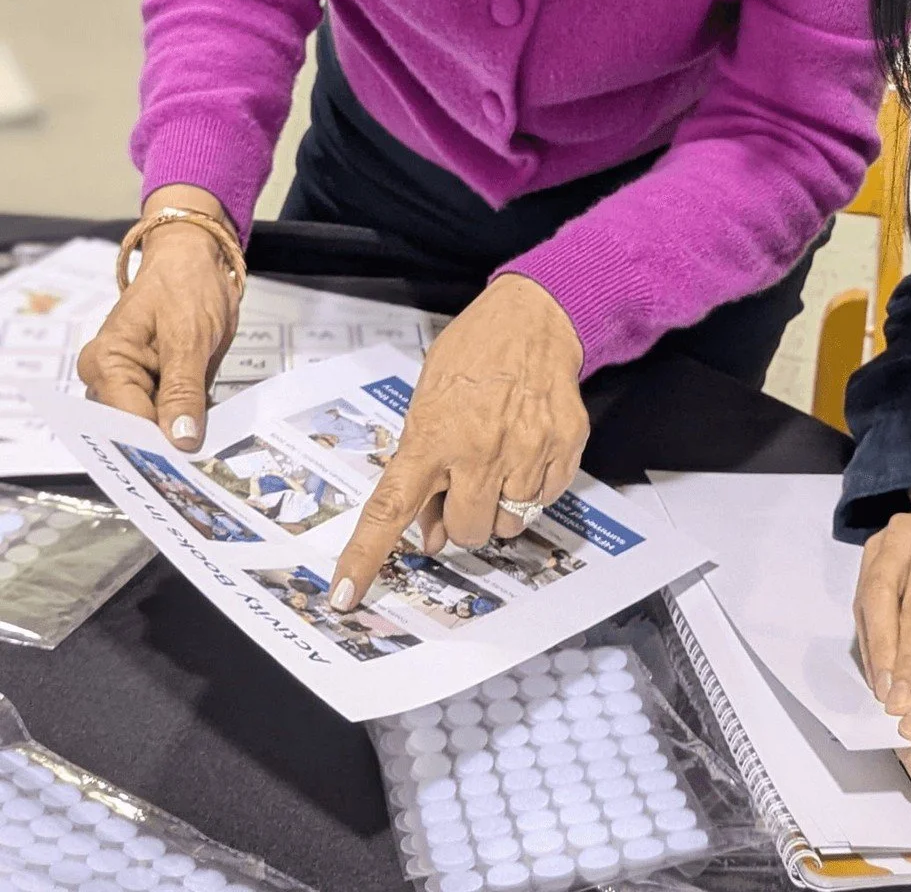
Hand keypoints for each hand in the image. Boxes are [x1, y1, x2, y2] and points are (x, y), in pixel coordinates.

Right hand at [76, 190, 242, 449]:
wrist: (193, 256)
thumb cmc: (185, 283)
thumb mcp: (190, 335)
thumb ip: (183, 389)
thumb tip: (180, 440)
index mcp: (106, 361)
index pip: (127, 419)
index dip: (158, 443)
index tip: (189, 462)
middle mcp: (107, 377)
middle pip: (136, 427)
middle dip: (169, 442)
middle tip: (205, 460)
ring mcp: (129, 382)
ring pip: (154, 424)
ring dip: (182, 432)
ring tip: (213, 442)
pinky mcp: (152, 383)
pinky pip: (168, 411)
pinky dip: (188, 418)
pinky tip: (210, 426)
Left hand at [330, 273, 587, 610]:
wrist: (534, 316)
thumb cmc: (473, 356)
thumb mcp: (428, 402)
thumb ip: (424, 469)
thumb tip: (432, 534)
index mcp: (433, 435)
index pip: (390, 508)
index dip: (365, 556)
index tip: (345, 594)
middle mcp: (480, 448)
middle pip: (467, 532)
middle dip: (464, 518)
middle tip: (467, 481)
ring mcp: (527, 448)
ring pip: (510, 523)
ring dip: (501, 505)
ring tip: (500, 459)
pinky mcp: (565, 446)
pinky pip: (546, 500)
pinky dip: (534, 487)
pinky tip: (526, 448)